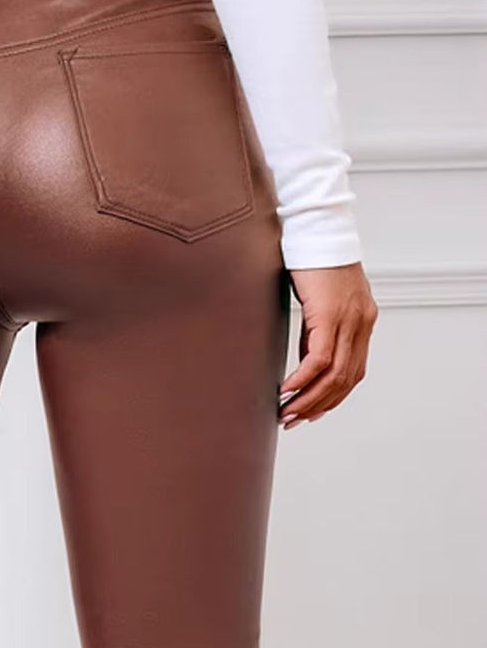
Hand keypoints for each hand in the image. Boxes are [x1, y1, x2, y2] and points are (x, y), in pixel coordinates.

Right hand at [279, 261, 377, 428]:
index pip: (353, 372)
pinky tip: (286, 389)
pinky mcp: (329, 315)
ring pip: (333, 375)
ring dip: (308, 398)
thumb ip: (319, 328)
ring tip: (286, 412)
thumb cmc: (314, 257)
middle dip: (317, 405)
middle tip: (293, 420)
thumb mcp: (320, 298)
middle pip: (345, 380)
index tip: (311, 412)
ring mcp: (348, 320)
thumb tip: (307, 359)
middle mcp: (361, 323)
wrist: (317, 226)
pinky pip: (319, 358)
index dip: (332, 397)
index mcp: (362, 321)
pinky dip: (303, 379)